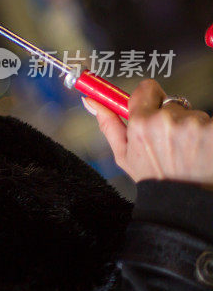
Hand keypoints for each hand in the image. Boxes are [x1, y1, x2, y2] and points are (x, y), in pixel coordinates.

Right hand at [82, 79, 212, 190]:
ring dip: (193, 129)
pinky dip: (209, 135)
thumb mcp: (124, 155)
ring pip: (194, 115)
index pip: (147, 89)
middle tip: (173, 143)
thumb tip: (90, 101)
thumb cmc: (153, 179)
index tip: (153, 105)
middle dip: (173, 119)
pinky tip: (203, 152)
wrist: (183, 202)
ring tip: (190, 152)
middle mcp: (166, 121)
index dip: (150, 98)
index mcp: (141, 124)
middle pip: (171, 103)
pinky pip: (210, 124)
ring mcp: (194, 126)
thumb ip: (108, 124)